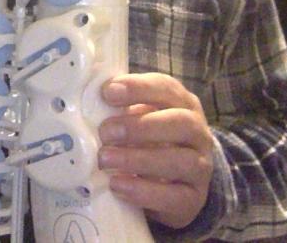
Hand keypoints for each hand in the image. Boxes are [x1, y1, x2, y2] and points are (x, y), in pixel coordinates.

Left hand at [98, 72, 213, 228]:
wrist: (174, 183)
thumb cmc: (148, 140)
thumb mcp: (138, 119)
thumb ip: (119, 109)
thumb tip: (86, 105)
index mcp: (182, 104)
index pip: (166, 88)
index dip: (138, 88)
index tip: (108, 92)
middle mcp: (197, 133)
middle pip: (180, 123)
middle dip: (140, 126)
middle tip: (106, 132)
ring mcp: (200, 167)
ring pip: (182, 161)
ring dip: (139, 159)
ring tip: (105, 160)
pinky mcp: (193, 198)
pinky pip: (175, 197)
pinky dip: (144, 191)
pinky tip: (118, 185)